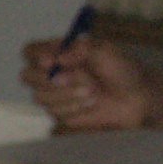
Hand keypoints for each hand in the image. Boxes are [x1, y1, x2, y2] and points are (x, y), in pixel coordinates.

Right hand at [19, 36, 150, 131]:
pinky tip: (91, 104)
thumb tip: (58, 58)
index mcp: (61, 52)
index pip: (31, 51)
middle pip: (27, 76)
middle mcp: (52, 72)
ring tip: (92, 92)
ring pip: (40, 97)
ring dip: (66, 95)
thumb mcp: (105, 51)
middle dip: (48, 80)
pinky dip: (74, 107)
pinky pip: (55, 112)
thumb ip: (81, 49)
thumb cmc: (122, 70)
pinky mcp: (60, 113)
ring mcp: (54, 94)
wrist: (135, 99)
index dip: (35, 56)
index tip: (51, 62)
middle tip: (71, 78)